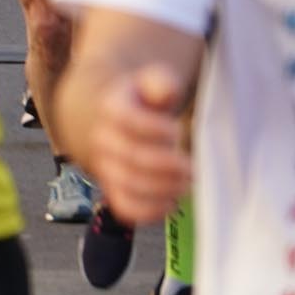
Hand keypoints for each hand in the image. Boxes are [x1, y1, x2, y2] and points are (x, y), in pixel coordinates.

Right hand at [81, 64, 191, 225]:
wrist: (111, 121)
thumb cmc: (141, 102)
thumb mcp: (150, 83)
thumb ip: (160, 82)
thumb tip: (166, 92)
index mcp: (110, 109)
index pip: (129, 120)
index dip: (158, 129)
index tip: (177, 129)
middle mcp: (102, 140)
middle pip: (132, 157)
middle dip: (168, 165)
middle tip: (192, 168)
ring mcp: (105, 167)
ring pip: (129, 185)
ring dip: (163, 189)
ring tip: (186, 184)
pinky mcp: (113, 189)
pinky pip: (125, 207)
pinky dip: (150, 211)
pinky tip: (171, 202)